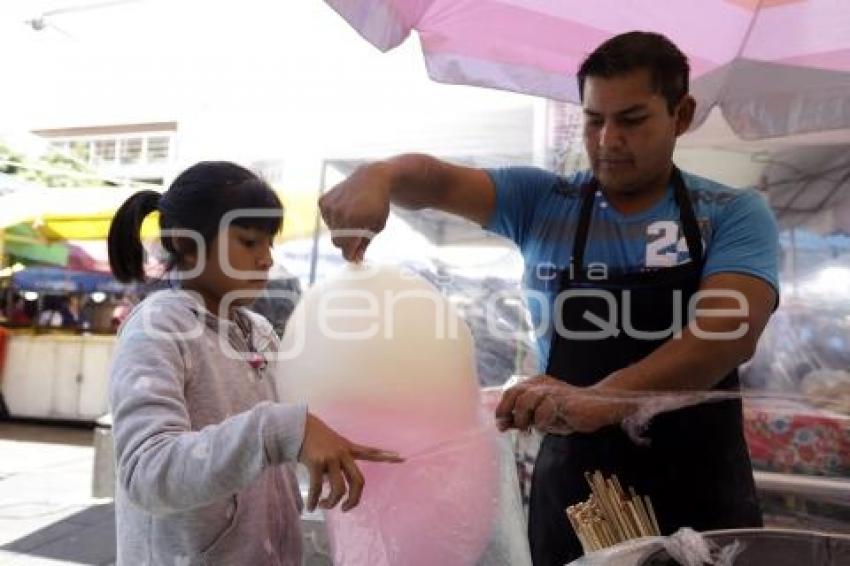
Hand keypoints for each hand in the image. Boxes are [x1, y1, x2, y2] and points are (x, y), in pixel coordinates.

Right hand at [298, 413, 403, 511]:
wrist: (297, 426)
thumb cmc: (314, 439)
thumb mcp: (333, 446)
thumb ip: (339, 463)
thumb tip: (338, 486)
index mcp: (348, 448)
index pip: (371, 452)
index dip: (386, 456)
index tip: (403, 458)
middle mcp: (343, 453)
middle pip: (358, 481)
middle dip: (354, 499)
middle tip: (345, 508)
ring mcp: (331, 458)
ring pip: (339, 489)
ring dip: (332, 502)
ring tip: (325, 505)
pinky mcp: (317, 463)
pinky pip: (317, 488)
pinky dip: (314, 500)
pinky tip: (311, 507)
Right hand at [319, 163, 392, 261]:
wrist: (372, 178)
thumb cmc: (378, 204)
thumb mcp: (377, 225)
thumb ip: (365, 243)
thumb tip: (356, 260)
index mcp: (354, 221)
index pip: (346, 249)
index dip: (351, 255)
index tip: (356, 256)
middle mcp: (339, 213)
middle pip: (337, 242)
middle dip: (347, 242)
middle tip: (358, 232)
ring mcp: (329, 206)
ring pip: (332, 231)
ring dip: (342, 229)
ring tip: (354, 216)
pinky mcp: (323, 201)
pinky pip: (326, 220)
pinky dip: (335, 219)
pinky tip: (346, 208)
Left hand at [495, 375, 628, 434]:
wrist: (599, 408)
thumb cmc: (568, 413)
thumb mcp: (542, 418)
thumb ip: (523, 419)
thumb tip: (501, 425)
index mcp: (535, 384)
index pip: (511, 392)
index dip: (502, 408)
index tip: (501, 426)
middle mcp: (542, 384)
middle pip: (514, 392)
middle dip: (508, 411)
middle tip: (511, 427)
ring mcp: (553, 391)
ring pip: (527, 400)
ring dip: (524, 418)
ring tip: (530, 429)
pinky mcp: (564, 400)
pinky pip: (546, 409)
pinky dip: (542, 421)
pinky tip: (548, 426)